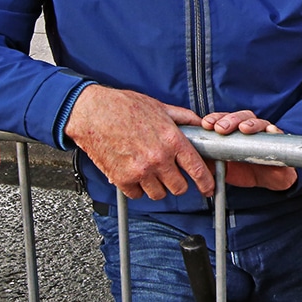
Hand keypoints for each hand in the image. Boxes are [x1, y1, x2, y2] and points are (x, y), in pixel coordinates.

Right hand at [65, 85, 213, 200]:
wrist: (92, 112)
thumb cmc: (124, 107)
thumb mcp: (161, 107)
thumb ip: (184, 118)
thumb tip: (202, 124)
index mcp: (172, 140)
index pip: (197, 170)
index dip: (206, 183)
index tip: (208, 189)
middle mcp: (158, 158)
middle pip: (179, 188)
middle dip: (179, 183)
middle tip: (173, 174)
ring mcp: (140, 171)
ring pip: (159, 194)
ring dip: (158, 186)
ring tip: (152, 172)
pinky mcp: (121, 179)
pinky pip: (137, 195)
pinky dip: (138, 188)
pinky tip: (136, 174)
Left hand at [201, 110, 297, 190]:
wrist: (269, 179)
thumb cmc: (245, 169)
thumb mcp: (224, 167)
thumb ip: (210, 161)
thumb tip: (192, 160)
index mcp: (234, 132)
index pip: (224, 119)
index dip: (215, 118)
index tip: (205, 124)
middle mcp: (250, 128)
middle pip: (240, 116)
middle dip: (230, 120)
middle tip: (221, 128)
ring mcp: (265, 133)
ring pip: (258, 122)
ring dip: (250, 123)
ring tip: (243, 128)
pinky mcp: (279, 141)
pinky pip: (277, 133)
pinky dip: (273, 131)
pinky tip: (270, 131)